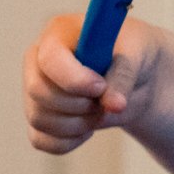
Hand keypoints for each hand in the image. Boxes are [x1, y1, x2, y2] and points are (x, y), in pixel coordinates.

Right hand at [23, 13, 163, 154]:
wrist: (137, 77)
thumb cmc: (133, 53)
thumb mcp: (138, 53)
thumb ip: (124, 74)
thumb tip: (114, 104)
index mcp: (59, 32)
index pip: (50, 58)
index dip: (73, 79)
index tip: (100, 88)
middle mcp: (38, 60)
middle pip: (38, 91)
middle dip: (78, 104)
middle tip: (105, 100)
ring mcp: (35, 90)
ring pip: (40, 119)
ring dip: (78, 124)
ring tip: (101, 110)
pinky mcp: (39, 116)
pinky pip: (41, 139)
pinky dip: (68, 141)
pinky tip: (88, 128)